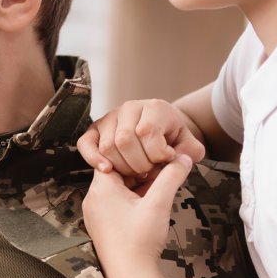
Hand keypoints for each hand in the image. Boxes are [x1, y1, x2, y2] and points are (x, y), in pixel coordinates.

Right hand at [79, 99, 206, 183]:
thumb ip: (190, 153)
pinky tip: (107, 170)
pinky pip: (86, 144)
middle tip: (149, 170)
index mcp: (154, 107)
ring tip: (136, 170)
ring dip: (122, 166)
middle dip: (139, 164)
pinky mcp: (94, 130)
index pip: (147, 131)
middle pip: (125, 141)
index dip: (157, 153)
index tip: (166, 160)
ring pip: (108, 147)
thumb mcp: (189, 145)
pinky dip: (93, 159)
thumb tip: (176, 159)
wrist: (160, 130)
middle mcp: (129, 108)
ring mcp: (109, 118)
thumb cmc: (172, 139)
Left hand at [83, 155, 193, 277]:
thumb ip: (171, 176)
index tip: (156, 158)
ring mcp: (96, 214)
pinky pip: (117, 204)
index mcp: (101, 188)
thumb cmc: (139, 241)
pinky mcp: (103, 226)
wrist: (130, 277)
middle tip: (162, 172)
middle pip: (118, 172)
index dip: (137, 153)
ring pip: (119, 189)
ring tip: (158, 189)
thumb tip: (183, 159)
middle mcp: (93, 199)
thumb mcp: (159, 203)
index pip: (115, 156)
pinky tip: (149, 206)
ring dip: (138, 187)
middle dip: (141, 171)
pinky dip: (133, 201)